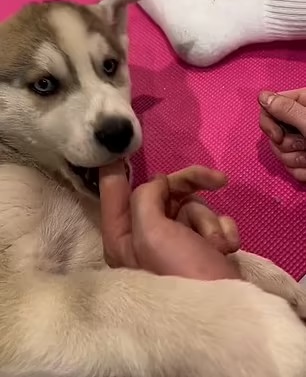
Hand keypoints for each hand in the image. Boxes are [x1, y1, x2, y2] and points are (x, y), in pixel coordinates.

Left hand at [99, 162, 239, 280]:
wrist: (226, 311)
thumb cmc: (178, 272)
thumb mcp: (151, 233)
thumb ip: (146, 198)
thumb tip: (159, 183)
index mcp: (123, 236)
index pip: (114, 194)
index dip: (116, 169)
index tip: (117, 149)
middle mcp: (147, 236)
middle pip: (164, 192)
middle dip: (190, 190)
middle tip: (216, 180)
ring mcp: (177, 242)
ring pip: (193, 205)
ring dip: (208, 222)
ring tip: (215, 246)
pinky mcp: (202, 247)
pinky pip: (212, 221)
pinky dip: (222, 231)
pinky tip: (227, 249)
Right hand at [259, 88, 305, 180]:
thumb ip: (286, 110)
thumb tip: (262, 96)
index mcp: (305, 103)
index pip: (271, 104)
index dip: (269, 122)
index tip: (278, 136)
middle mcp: (302, 119)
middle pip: (273, 131)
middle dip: (285, 146)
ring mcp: (303, 139)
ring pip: (279, 151)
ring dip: (295, 161)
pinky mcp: (305, 158)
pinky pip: (290, 166)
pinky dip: (301, 171)